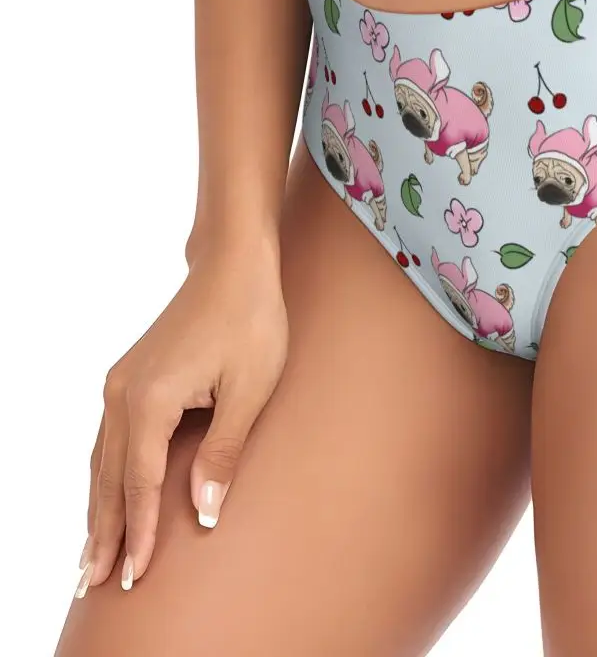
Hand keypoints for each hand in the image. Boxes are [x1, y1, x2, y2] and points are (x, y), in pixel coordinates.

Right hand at [76, 240, 287, 595]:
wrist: (233, 266)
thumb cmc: (250, 320)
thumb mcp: (249, 390)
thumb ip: (223, 452)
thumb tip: (205, 510)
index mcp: (151, 400)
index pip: (139, 484)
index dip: (140, 533)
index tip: (134, 577)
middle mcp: (123, 393)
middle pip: (107, 478)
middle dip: (104, 532)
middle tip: (94, 583)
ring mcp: (121, 382)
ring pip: (101, 459)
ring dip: (98, 507)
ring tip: (93, 553)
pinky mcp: (130, 375)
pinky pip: (108, 437)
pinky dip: (105, 474)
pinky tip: (107, 493)